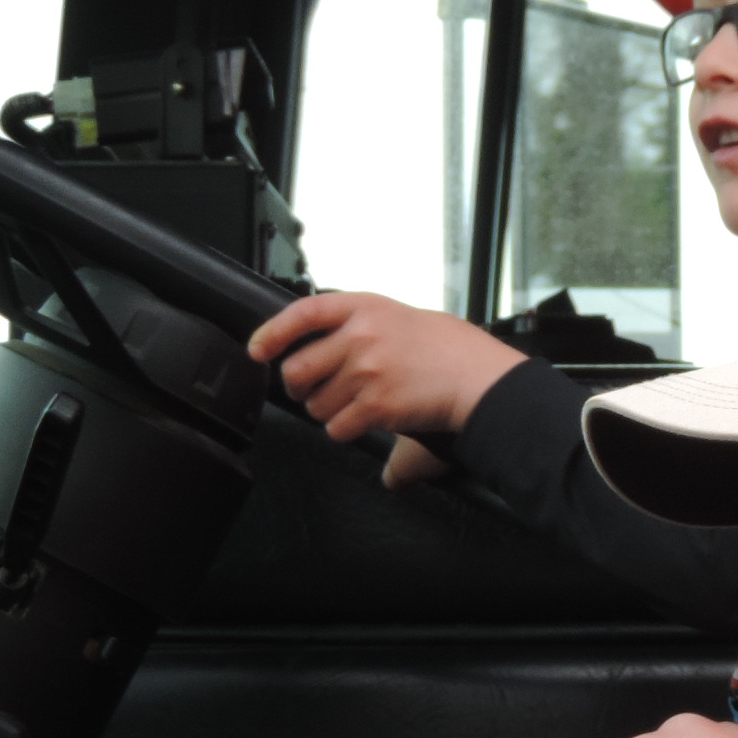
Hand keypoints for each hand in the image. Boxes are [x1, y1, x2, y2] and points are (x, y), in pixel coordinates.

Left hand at [247, 290, 525, 446]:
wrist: (479, 377)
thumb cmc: (447, 349)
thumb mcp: (399, 317)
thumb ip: (358, 326)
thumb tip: (317, 349)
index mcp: (365, 307)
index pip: (303, 313)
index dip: (273, 333)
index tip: (259, 349)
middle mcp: (361, 336)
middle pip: (297, 368)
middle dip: (300, 387)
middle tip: (315, 390)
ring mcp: (367, 370)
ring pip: (316, 404)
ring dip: (328, 412)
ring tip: (355, 406)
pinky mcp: (376, 405)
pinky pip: (337, 427)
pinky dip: (345, 430)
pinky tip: (366, 421)